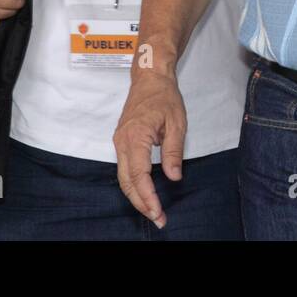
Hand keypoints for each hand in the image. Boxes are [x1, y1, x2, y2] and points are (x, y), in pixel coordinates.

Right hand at [114, 71, 187, 228]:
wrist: (149, 77)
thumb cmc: (165, 97)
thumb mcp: (177, 123)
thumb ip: (173, 151)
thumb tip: (173, 177)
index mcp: (136, 136)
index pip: (139, 175)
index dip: (148, 197)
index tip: (158, 212)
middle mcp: (122, 142)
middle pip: (127, 181)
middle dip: (141, 203)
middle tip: (158, 218)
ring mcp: (119, 141)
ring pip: (123, 177)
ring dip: (135, 196)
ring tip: (152, 210)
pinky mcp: (121, 141)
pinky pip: (124, 168)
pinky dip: (132, 183)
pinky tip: (143, 192)